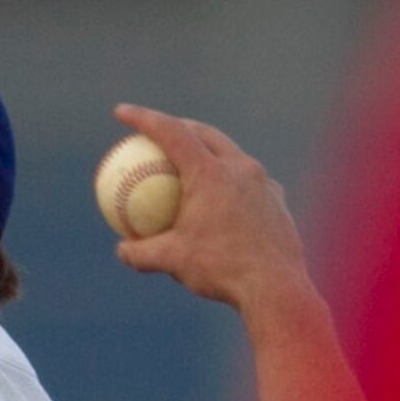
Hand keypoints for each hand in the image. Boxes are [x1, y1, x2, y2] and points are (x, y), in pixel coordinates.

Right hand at [107, 103, 320, 315]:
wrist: (276, 287)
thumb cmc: (222, 270)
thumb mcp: (173, 262)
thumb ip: (142, 253)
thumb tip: (122, 250)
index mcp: (210, 173)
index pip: (170, 132)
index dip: (143, 118)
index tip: (122, 112)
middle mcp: (240, 168)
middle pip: (204, 133)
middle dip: (179, 125)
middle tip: (161, 131)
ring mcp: (263, 182)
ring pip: (232, 154)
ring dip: (210, 150)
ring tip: (194, 160)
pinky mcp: (277, 199)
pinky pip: (250, 181)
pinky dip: (231, 181)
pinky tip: (225, 196)